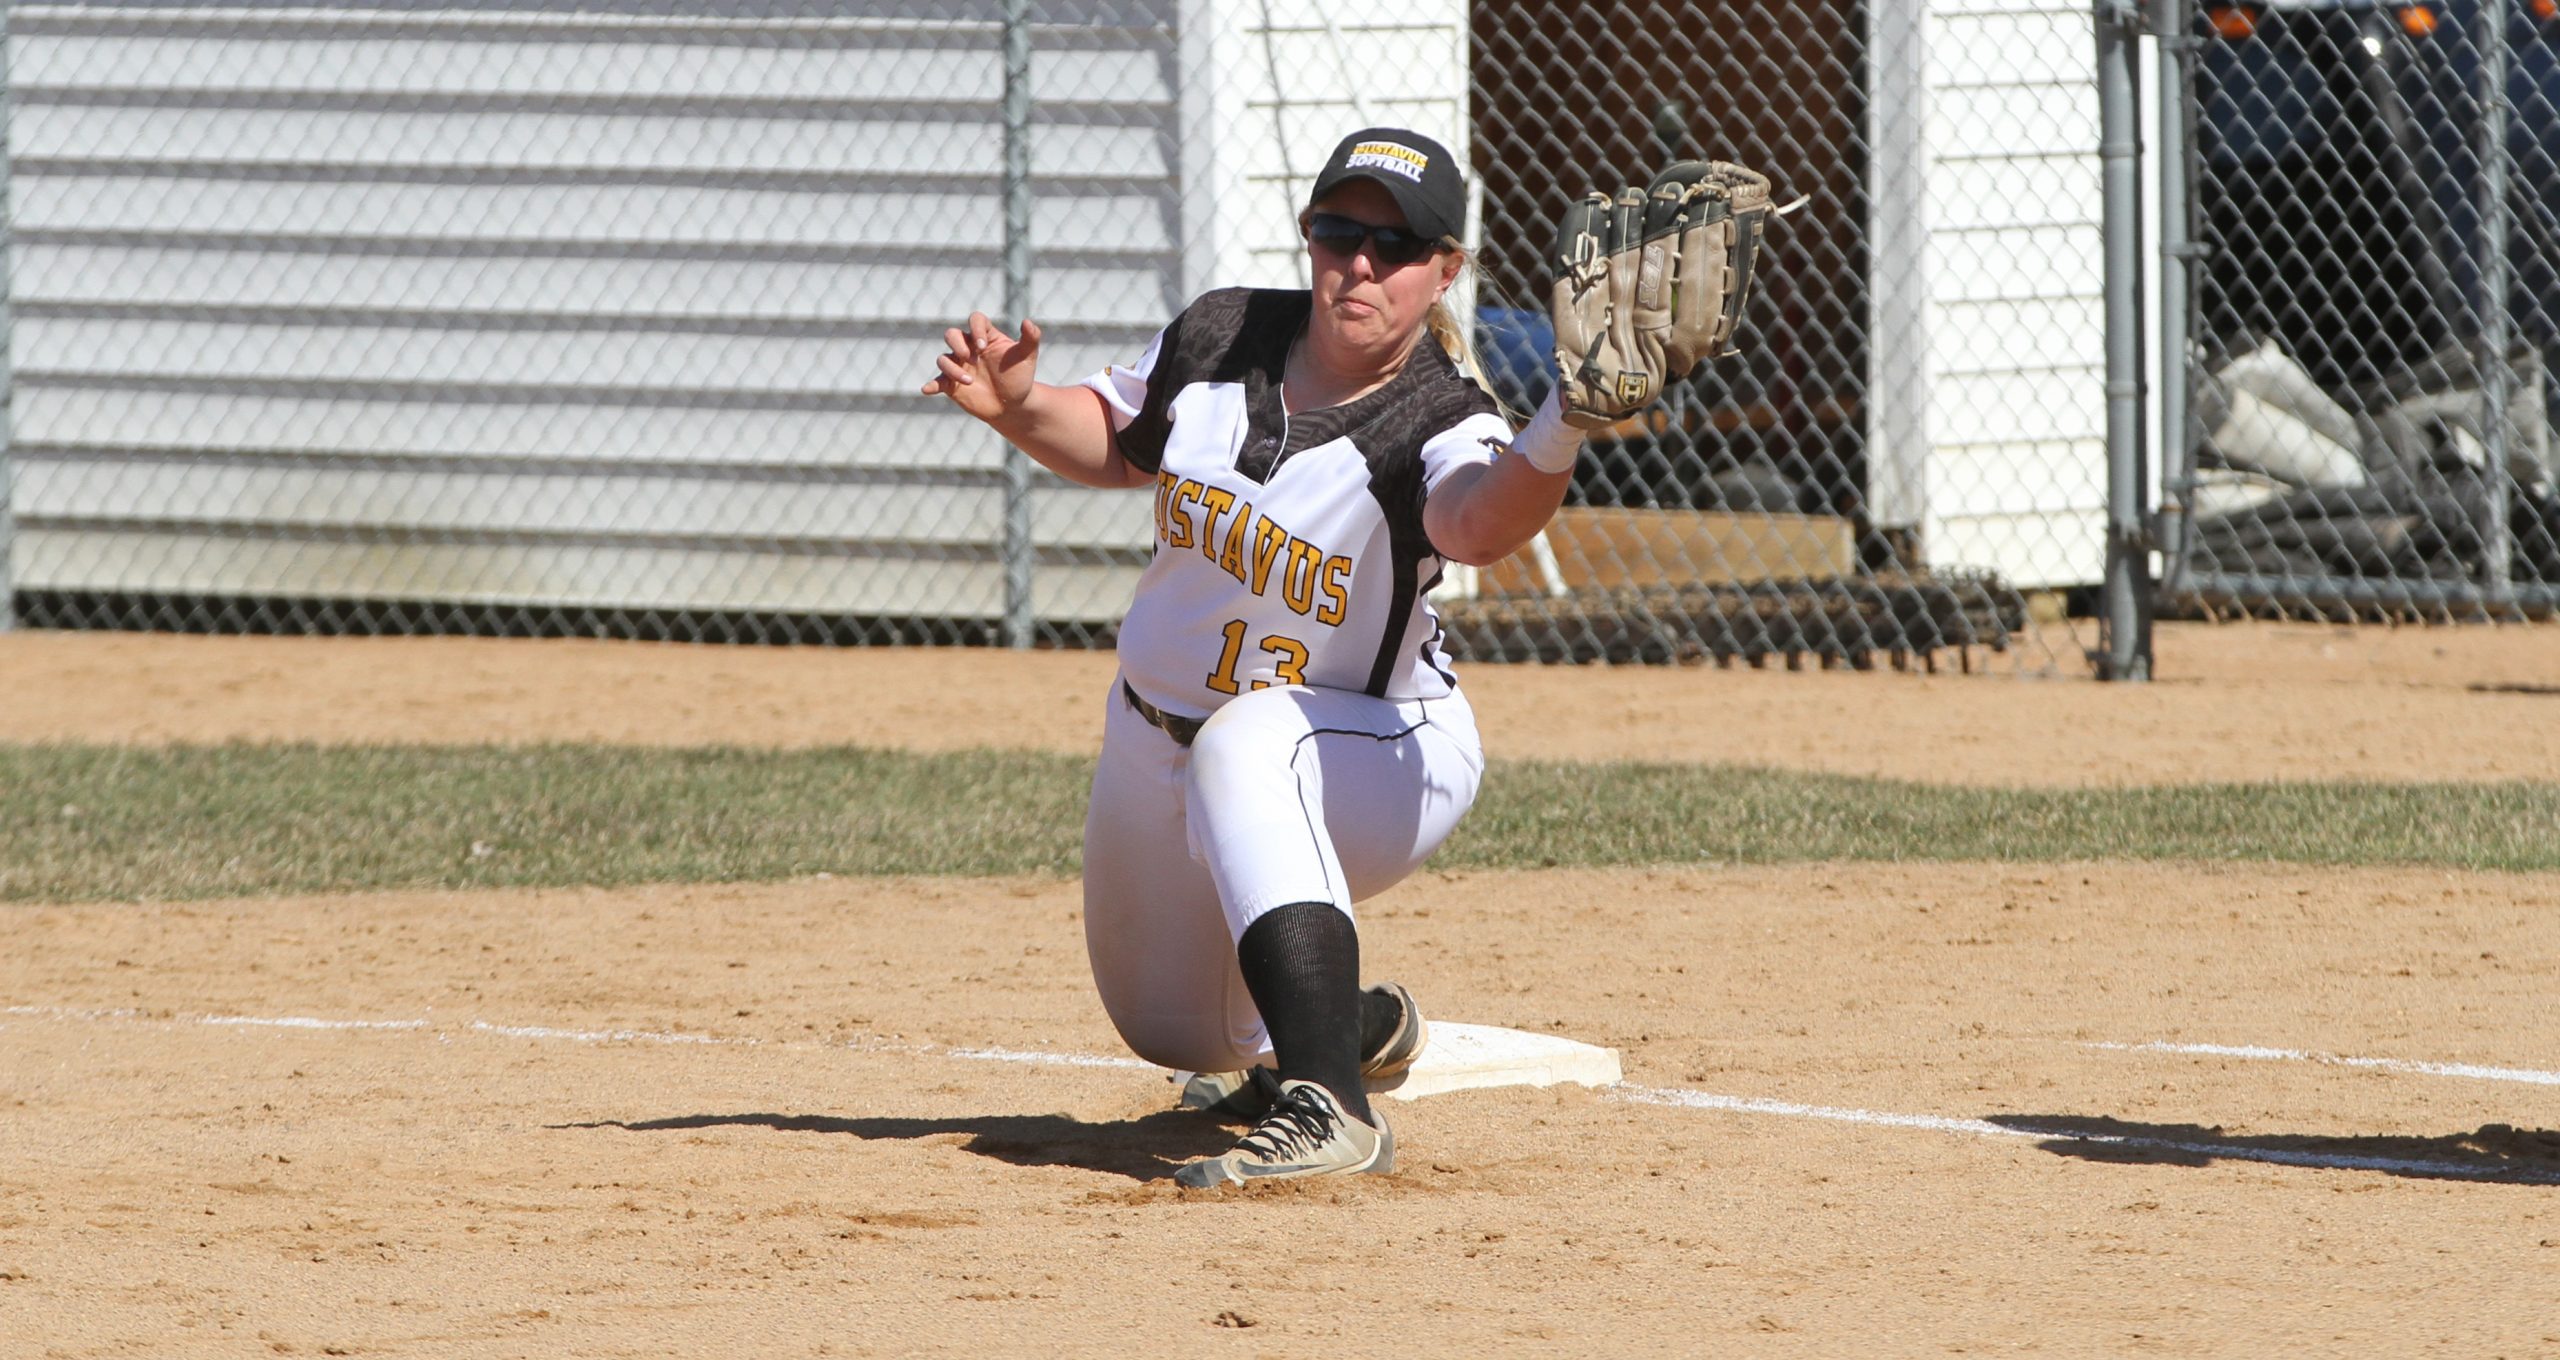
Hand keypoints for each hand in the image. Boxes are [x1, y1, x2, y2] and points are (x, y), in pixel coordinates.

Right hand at [922, 311, 1043, 424]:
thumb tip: (1027, 321)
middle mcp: (968, 348)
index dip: (976, 329)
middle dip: (957, 343)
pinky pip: (937, 381)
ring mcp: (959, 366)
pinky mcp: (952, 384)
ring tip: (969, 381)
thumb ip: (1030, 338)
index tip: (983, 346)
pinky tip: (928, 389)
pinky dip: (931, 385)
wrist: (1013, 405)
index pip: (975, 320)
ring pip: (943, 358)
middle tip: (970, 357)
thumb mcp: (1027, 357)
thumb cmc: (1020, 377)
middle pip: (951, 334)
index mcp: (985, 337)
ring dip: (953, 368)